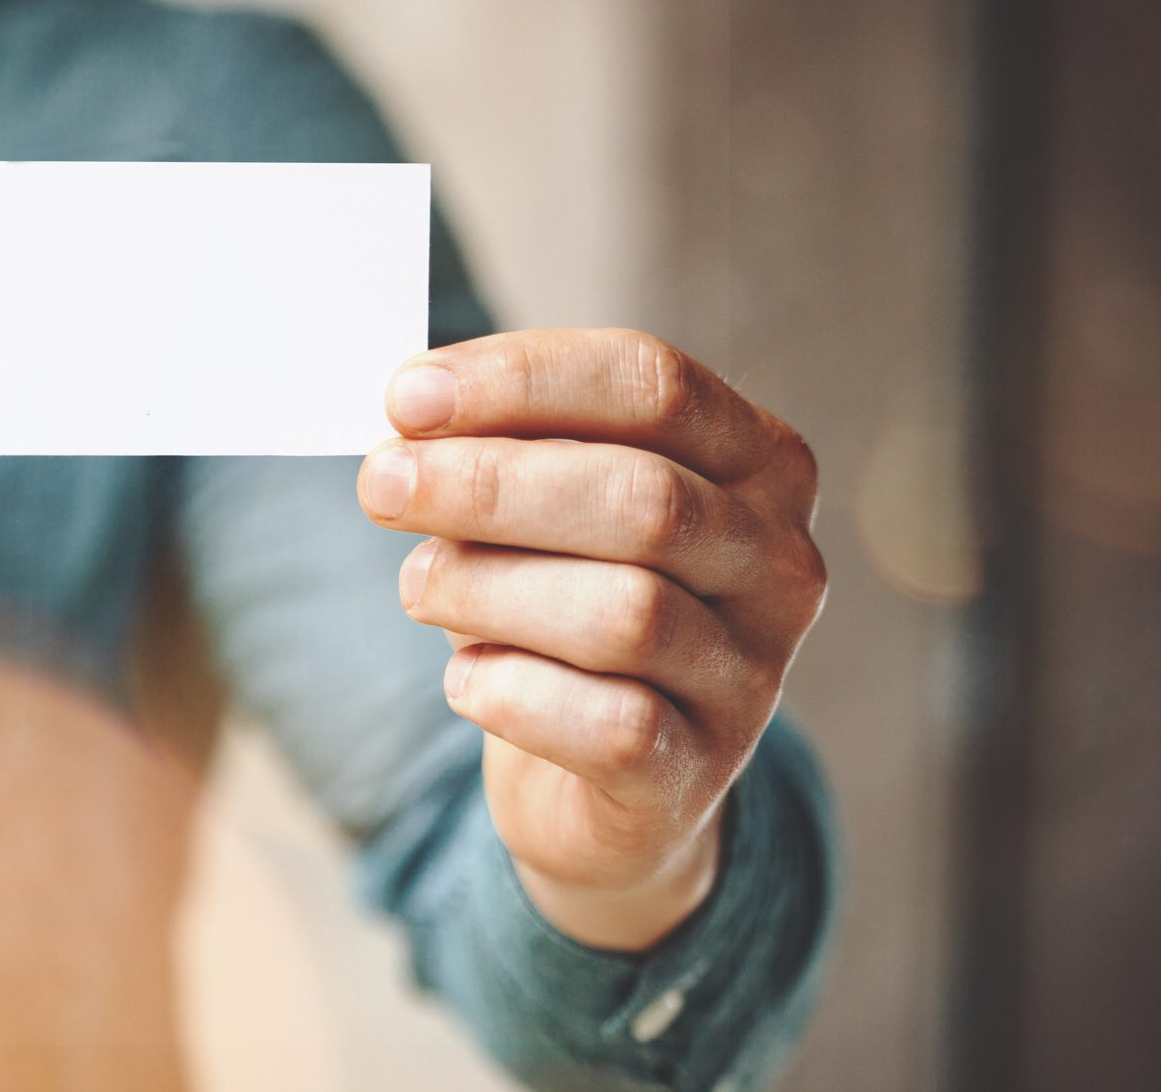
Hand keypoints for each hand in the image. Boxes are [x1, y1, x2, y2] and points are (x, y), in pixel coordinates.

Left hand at [357, 329, 825, 951]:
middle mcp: (778, 565)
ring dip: (488, 589)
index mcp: (759, 463)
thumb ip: (501, 450)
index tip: (407, 396)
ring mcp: (752, 677)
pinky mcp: (698, 776)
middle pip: (642, 497)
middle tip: (382, 486)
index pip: (653, 385)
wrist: (602, 780)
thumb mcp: (544, 509)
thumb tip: (410, 423)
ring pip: (625, 614)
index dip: (523, 380)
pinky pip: (610, 726)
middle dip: (490, 484)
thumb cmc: (563, 603)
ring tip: (419, 585)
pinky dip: (513, 693)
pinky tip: (466, 680)